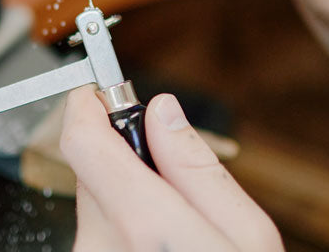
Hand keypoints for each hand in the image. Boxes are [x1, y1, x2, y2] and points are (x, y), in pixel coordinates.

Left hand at [60, 87, 282, 251]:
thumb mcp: (246, 236)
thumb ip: (196, 166)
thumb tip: (162, 110)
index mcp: (145, 229)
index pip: (82, 143)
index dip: (86, 107)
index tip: (94, 92)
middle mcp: (100, 249)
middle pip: (91, 170)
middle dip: (123, 155)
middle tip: (165, 166)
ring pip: (95, 204)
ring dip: (125, 197)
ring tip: (175, 228)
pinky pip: (96, 236)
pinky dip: (121, 229)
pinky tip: (158, 247)